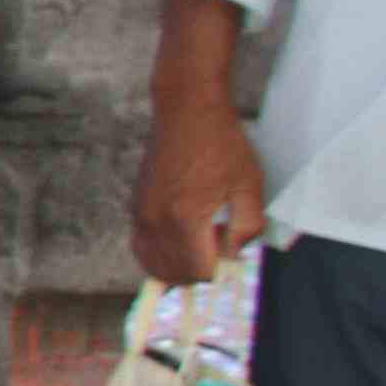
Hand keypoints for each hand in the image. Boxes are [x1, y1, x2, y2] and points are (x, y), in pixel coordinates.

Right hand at [132, 90, 270, 286]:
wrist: (187, 112)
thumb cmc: (221, 145)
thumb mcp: (249, 187)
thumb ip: (247, 228)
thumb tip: (234, 254)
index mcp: (185, 219)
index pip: (198, 272)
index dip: (218, 270)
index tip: (230, 251)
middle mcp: (156, 221)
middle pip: (171, 273)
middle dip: (197, 273)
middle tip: (217, 250)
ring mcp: (141, 213)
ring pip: (150, 263)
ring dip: (175, 267)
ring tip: (198, 250)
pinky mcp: (136, 205)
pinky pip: (140, 245)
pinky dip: (157, 253)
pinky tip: (178, 240)